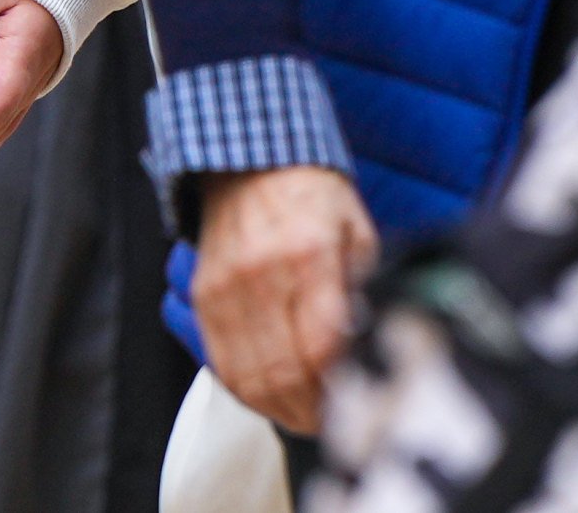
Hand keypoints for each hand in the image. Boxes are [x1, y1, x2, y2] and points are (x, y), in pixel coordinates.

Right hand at [192, 163, 376, 433]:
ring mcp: (226, 286)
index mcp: (308, 254)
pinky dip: (246, 390)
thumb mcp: (358, 230)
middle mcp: (261, 273)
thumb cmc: (312, 193)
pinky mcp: (204, 294)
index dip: (340, 389)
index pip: (322, 348)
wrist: (248, 156)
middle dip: (312, 412)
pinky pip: (220, 361)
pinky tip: (271, 397)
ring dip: (279, 409)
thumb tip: (373, 347)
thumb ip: (366, 287)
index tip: (358, 404)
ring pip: (248, 376)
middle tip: (334, 422)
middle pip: (283, 372)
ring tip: (305, 417)